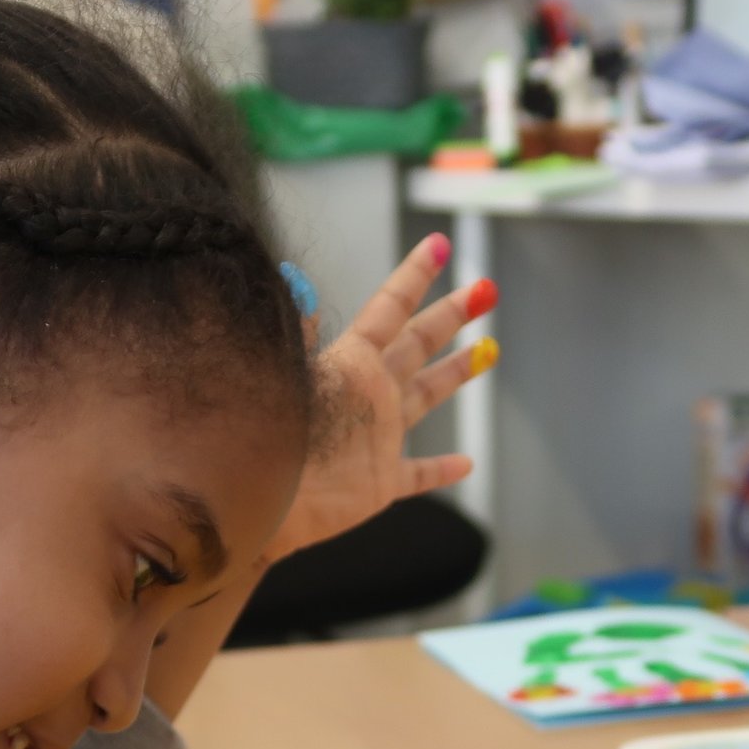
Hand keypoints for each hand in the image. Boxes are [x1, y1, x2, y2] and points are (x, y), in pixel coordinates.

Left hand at [268, 235, 498, 559]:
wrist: (260, 504)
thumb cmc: (269, 437)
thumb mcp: (285, 375)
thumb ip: (297, 336)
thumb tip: (298, 289)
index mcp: (350, 362)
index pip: (389, 308)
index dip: (414, 276)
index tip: (438, 244)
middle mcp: (369, 393)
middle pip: (417, 343)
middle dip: (451, 315)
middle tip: (485, 289)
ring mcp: (376, 437)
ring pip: (426, 397)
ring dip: (456, 374)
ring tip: (488, 351)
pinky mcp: (378, 485)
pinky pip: (417, 475)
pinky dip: (441, 470)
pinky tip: (465, 464)